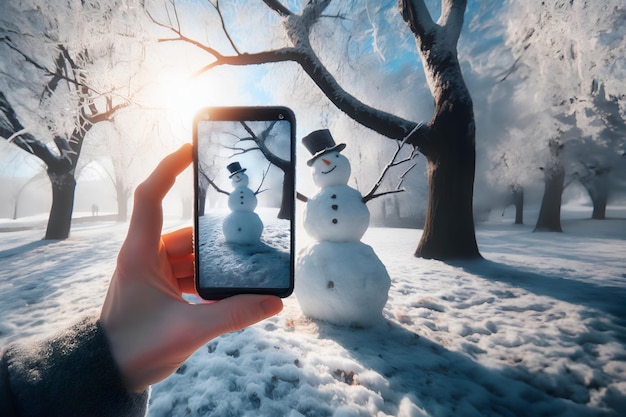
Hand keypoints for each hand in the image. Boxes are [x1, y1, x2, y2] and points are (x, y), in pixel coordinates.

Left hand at [99, 144, 282, 392]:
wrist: (108, 375)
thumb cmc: (133, 349)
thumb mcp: (189, 331)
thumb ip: (234, 315)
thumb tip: (273, 302)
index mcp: (140, 254)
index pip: (150, 197)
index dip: (168, 168)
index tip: (191, 150)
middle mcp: (144, 257)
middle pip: (185, 234)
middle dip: (215, 242)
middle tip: (246, 240)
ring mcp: (151, 273)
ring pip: (189, 257)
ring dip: (213, 266)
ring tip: (242, 272)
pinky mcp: (158, 289)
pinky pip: (188, 275)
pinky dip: (207, 281)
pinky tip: (227, 292)